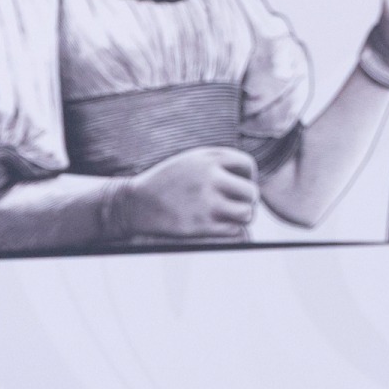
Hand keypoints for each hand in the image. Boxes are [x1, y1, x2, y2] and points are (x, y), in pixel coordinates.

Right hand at [110, 146, 258, 238]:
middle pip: (252, 192)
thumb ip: (220, 163)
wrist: (136, 203)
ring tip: (230, 215)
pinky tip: (217, 225)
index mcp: (209, 158)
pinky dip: (230, 230)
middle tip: (235, 204)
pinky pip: (234, 230)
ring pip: (247, 213)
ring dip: (241, 217)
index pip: (247, 165)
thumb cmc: (169, 182)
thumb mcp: (192, 160)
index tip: (236, 185)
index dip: (247, 176)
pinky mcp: (200, 226)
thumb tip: (252, 179)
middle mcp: (210, 178)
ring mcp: (205, 203)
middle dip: (247, 200)